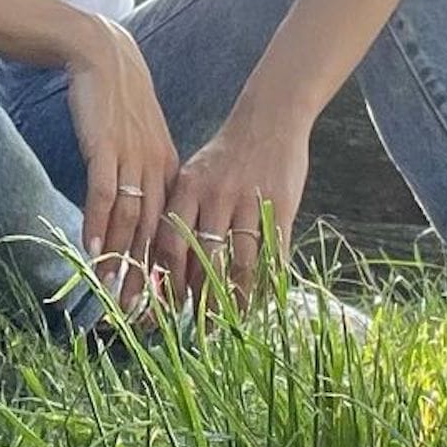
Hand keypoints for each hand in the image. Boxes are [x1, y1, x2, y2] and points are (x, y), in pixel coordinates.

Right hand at [64, 18, 179, 306]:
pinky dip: (98, 223)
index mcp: (169, 170)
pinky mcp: (105, 147)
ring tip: (113, 292)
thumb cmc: (120, 101)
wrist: (104, 55)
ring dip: (120, 257)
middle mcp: (156, 168)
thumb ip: (144, 177)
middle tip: (141, 315)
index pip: (171, 228)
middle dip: (147, 275)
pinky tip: (91, 249)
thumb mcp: (142, 141)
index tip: (164, 302)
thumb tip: (137, 217)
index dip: (167, 266)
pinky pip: (104, 192)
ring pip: (130, 218)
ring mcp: (131, 158)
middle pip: (154, 232)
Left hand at [152, 114, 309, 312]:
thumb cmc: (227, 154)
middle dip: (202, 301)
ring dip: (236, 300)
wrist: (269, 118)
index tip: (169, 307)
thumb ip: (180, 216)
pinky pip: (273, 255)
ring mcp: (250, 201)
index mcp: (188, 187)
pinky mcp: (282, 207)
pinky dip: (268, 283)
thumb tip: (164, 269)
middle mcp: (216, 196)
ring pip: (241, 265)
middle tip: (201, 328)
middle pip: (206, 262)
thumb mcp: (195, 175)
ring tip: (232, 322)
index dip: (169, 281)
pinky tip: (263, 301)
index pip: (171, 244)